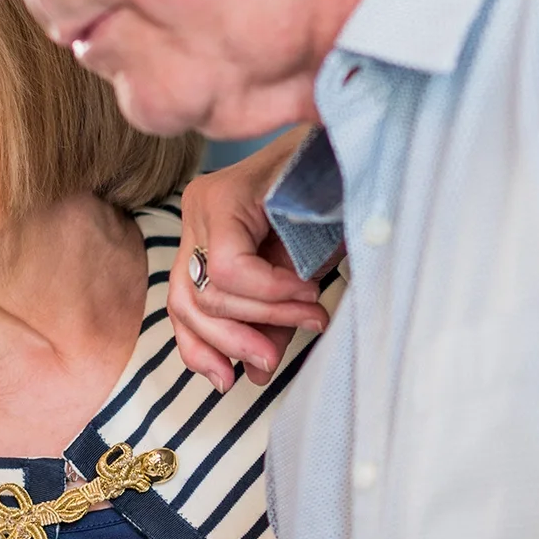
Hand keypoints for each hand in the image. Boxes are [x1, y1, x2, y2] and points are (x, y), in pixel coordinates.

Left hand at [172, 126, 330, 390]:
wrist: (356, 159)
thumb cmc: (331, 213)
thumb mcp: (296, 282)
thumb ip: (269, 324)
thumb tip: (252, 377)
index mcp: (203, 234)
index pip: (182, 307)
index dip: (201, 350)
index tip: (236, 379)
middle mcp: (195, 215)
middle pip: (187, 304)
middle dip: (232, 341)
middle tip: (273, 360)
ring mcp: (203, 202)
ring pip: (208, 289)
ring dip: (263, 315)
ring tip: (310, 315)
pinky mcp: (223, 194)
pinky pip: (231, 266)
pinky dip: (270, 290)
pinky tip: (305, 291)